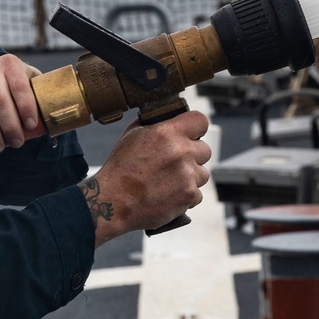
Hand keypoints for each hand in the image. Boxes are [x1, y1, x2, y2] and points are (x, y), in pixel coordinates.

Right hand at [80, 111, 210, 246]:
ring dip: (191, 177)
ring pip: (202, 173)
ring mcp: (187, 175)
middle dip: (193, 155)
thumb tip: (170, 117)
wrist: (113, 201)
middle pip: (205, 149)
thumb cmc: (121, 167)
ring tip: (169, 181)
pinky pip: (197, 194)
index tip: (192, 134)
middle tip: (176, 162)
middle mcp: (181, 152)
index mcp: (167, 132)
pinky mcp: (189, 196)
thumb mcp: (133, 134)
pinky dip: (186, 196)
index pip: (200, 120)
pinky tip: (169, 195)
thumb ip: (156, 123)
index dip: (197, 128)